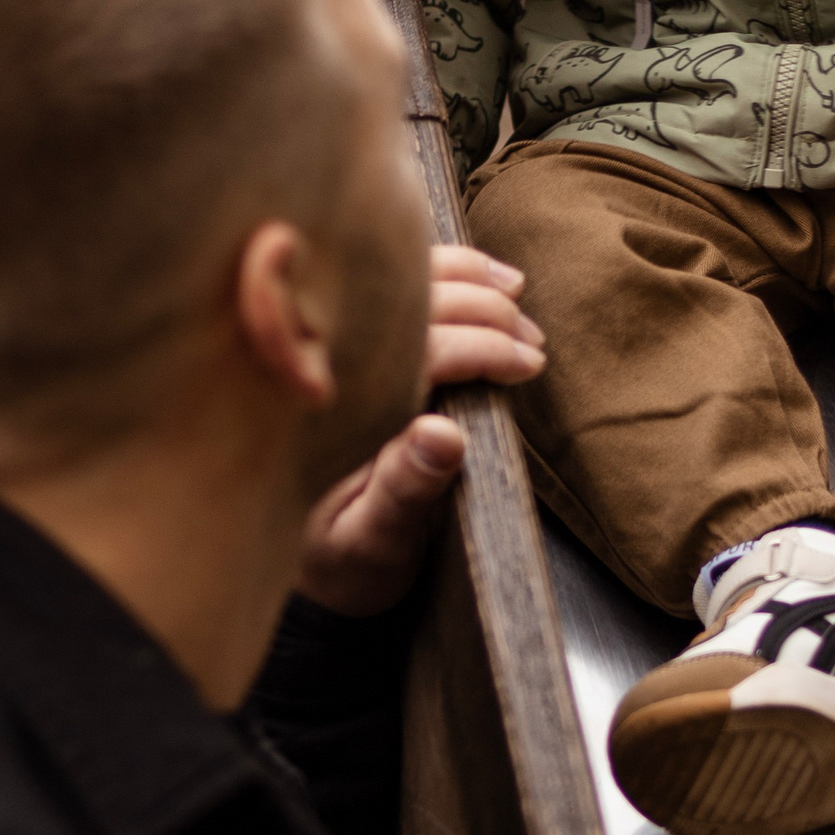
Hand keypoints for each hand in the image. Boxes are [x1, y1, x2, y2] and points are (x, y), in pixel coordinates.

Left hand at [294, 248, 545, 615]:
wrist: (302, 562)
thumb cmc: (338, 558)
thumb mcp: (372, 541)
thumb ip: (405, 490)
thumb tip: (445, 435)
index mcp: (336, 408)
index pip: (414, 349)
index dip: (479, 347)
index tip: (527, 363)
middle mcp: (328, 367)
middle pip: (411, 302)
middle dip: (483, 309)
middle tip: (532, 340)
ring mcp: (335, 349)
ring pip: (400, 281)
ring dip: (463, 277)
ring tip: (512, 293)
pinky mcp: (351, 346)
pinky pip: (394, 287)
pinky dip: (440, 272)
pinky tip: (478, 276)